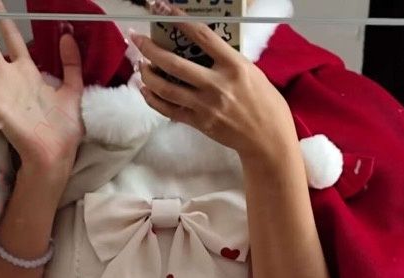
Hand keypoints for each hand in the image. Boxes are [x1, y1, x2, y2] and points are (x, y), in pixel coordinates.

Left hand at [129, 6, 296, 164]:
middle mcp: (217, 84)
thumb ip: (226, 60)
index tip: (163, 10)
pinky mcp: (199, 123)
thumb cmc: (263, 101)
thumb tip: (201, 48)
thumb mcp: (251, 71)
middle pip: (174, 63)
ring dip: (148, 75)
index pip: (202, 36)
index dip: (179, 20)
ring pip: (166, 88)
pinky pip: (169, 110)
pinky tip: (146, 91)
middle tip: (137, 39)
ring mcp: (205, 106)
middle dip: (150, 49)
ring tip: (140, 65)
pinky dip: (154, 100)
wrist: (266, 138)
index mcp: (233, 65)